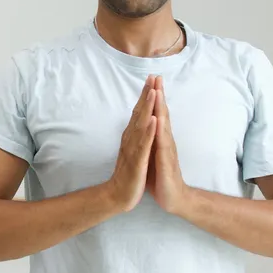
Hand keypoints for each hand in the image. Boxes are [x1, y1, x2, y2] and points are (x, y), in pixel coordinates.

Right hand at [106, 75, 156, 212]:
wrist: (118, 195)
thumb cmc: (129, 173)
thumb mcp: (134, 150)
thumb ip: (136, 135)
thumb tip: (140, 121)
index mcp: (132, 136)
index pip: (139, 112)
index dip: (145, 95)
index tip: (152, 79)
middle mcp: (131, 139)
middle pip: (139, 113)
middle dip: (146, 94)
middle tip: (153, 77)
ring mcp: (133, 149)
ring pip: (141, 124)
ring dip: (147, 107)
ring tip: (154, 92)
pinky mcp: (137, 161)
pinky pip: (144, 144)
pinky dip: (149, 131)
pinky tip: (154, 120)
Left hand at [146, 76, 186, 213]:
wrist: (173, 198)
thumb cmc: (162, 176)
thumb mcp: (153, 154)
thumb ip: (152, 139)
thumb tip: (147, 125)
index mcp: (160, 138)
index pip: (157, 113)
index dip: (154, 97)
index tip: (150, 79)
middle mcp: (165, 141)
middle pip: (162, 114)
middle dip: (159, 95)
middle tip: (156, 77)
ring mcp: (167, 150)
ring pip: (163, 125)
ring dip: (160, 107)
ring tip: (157, 91)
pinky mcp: (166, 161)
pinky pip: (162, 144)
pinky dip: (159, 131)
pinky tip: (157, 120)